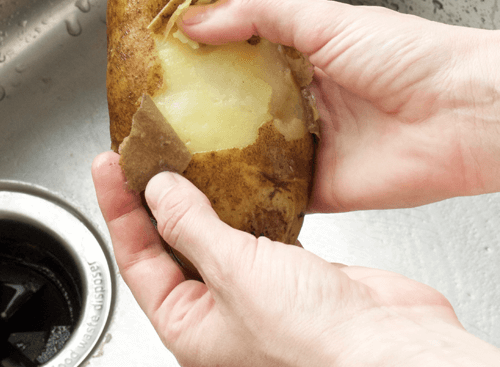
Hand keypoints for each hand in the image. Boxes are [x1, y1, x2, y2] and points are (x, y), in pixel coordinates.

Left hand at [92, 151, 499, 366]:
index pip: (137, 259)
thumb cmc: (312, 341)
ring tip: (185, 153)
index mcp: (190, 324)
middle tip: (141, 153)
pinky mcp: (293, 269)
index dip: (120, 209)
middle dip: (155, 198)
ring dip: (201, 195)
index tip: (110, 167)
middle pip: (171, 243)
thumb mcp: (234, 275)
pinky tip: (242, 173)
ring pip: (215, 233)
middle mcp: (220, 309)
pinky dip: (247, 200)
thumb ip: (192, 227)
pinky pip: (258, 229)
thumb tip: (160, 191)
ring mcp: (257, 288)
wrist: (389, 346)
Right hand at [180, 0, 499, 210]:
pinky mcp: (320, 185)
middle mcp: (306, 99)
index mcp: (309, 55)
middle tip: (162, 106)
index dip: (209, 48)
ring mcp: (312, 143)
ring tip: (175, 149)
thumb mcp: (329, 21)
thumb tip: (201, 19)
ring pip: (253, 148)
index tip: (169, 51)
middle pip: (243, 102)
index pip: (247, 48)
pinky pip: (275, 192)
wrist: (464, 117)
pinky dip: (248, 192)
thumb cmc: (414, 59)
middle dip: (206, 105)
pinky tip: (215, 189)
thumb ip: (263, 15)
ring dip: (220, 151)